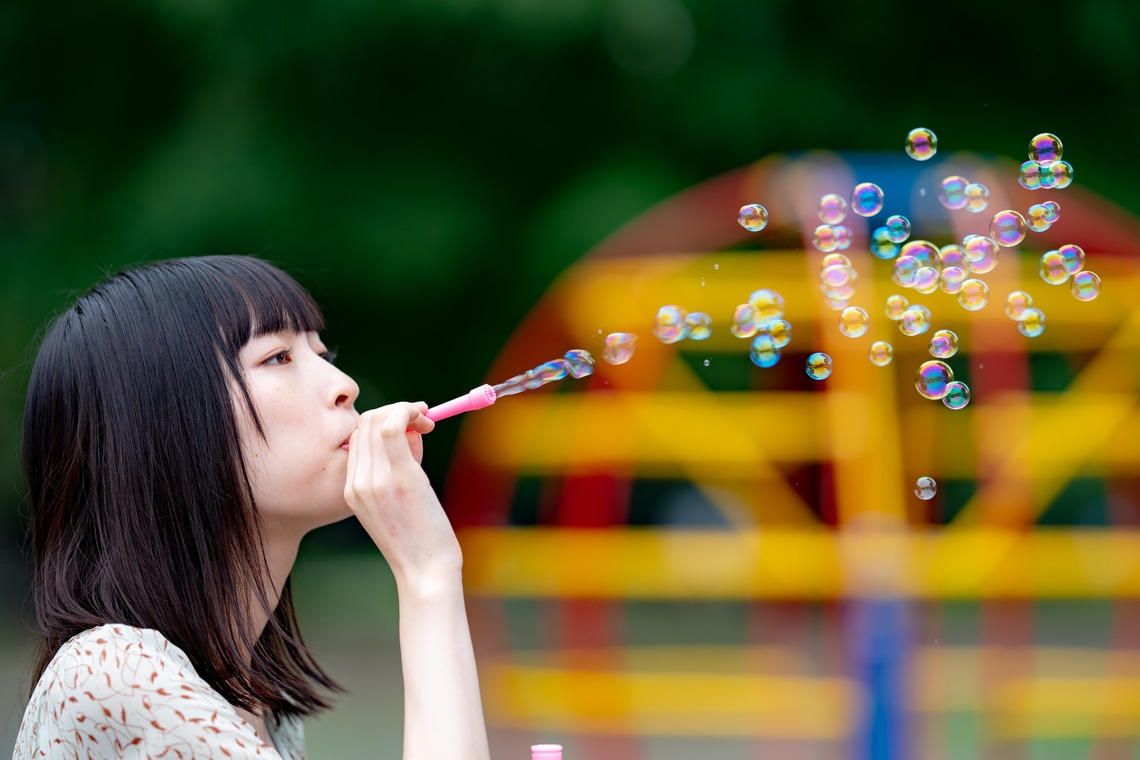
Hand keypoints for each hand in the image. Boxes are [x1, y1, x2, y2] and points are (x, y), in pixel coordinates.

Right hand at [343, 402, 461, 582]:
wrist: (425, 572)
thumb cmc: (419, 539)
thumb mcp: (399, 501)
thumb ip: (398, 466)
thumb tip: (412, 431)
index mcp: (351, 490)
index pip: (357, 437)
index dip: (383, 420)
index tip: (411, 423)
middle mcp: (357, 483)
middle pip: (365, 423)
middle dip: (395, 411)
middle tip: (424, 420)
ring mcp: (375, 479)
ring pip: (377, 420)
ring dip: (405, 411)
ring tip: (427, 424)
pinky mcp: (400, 477)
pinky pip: (393, 427)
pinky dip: (407, 412)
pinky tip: (424, 419)